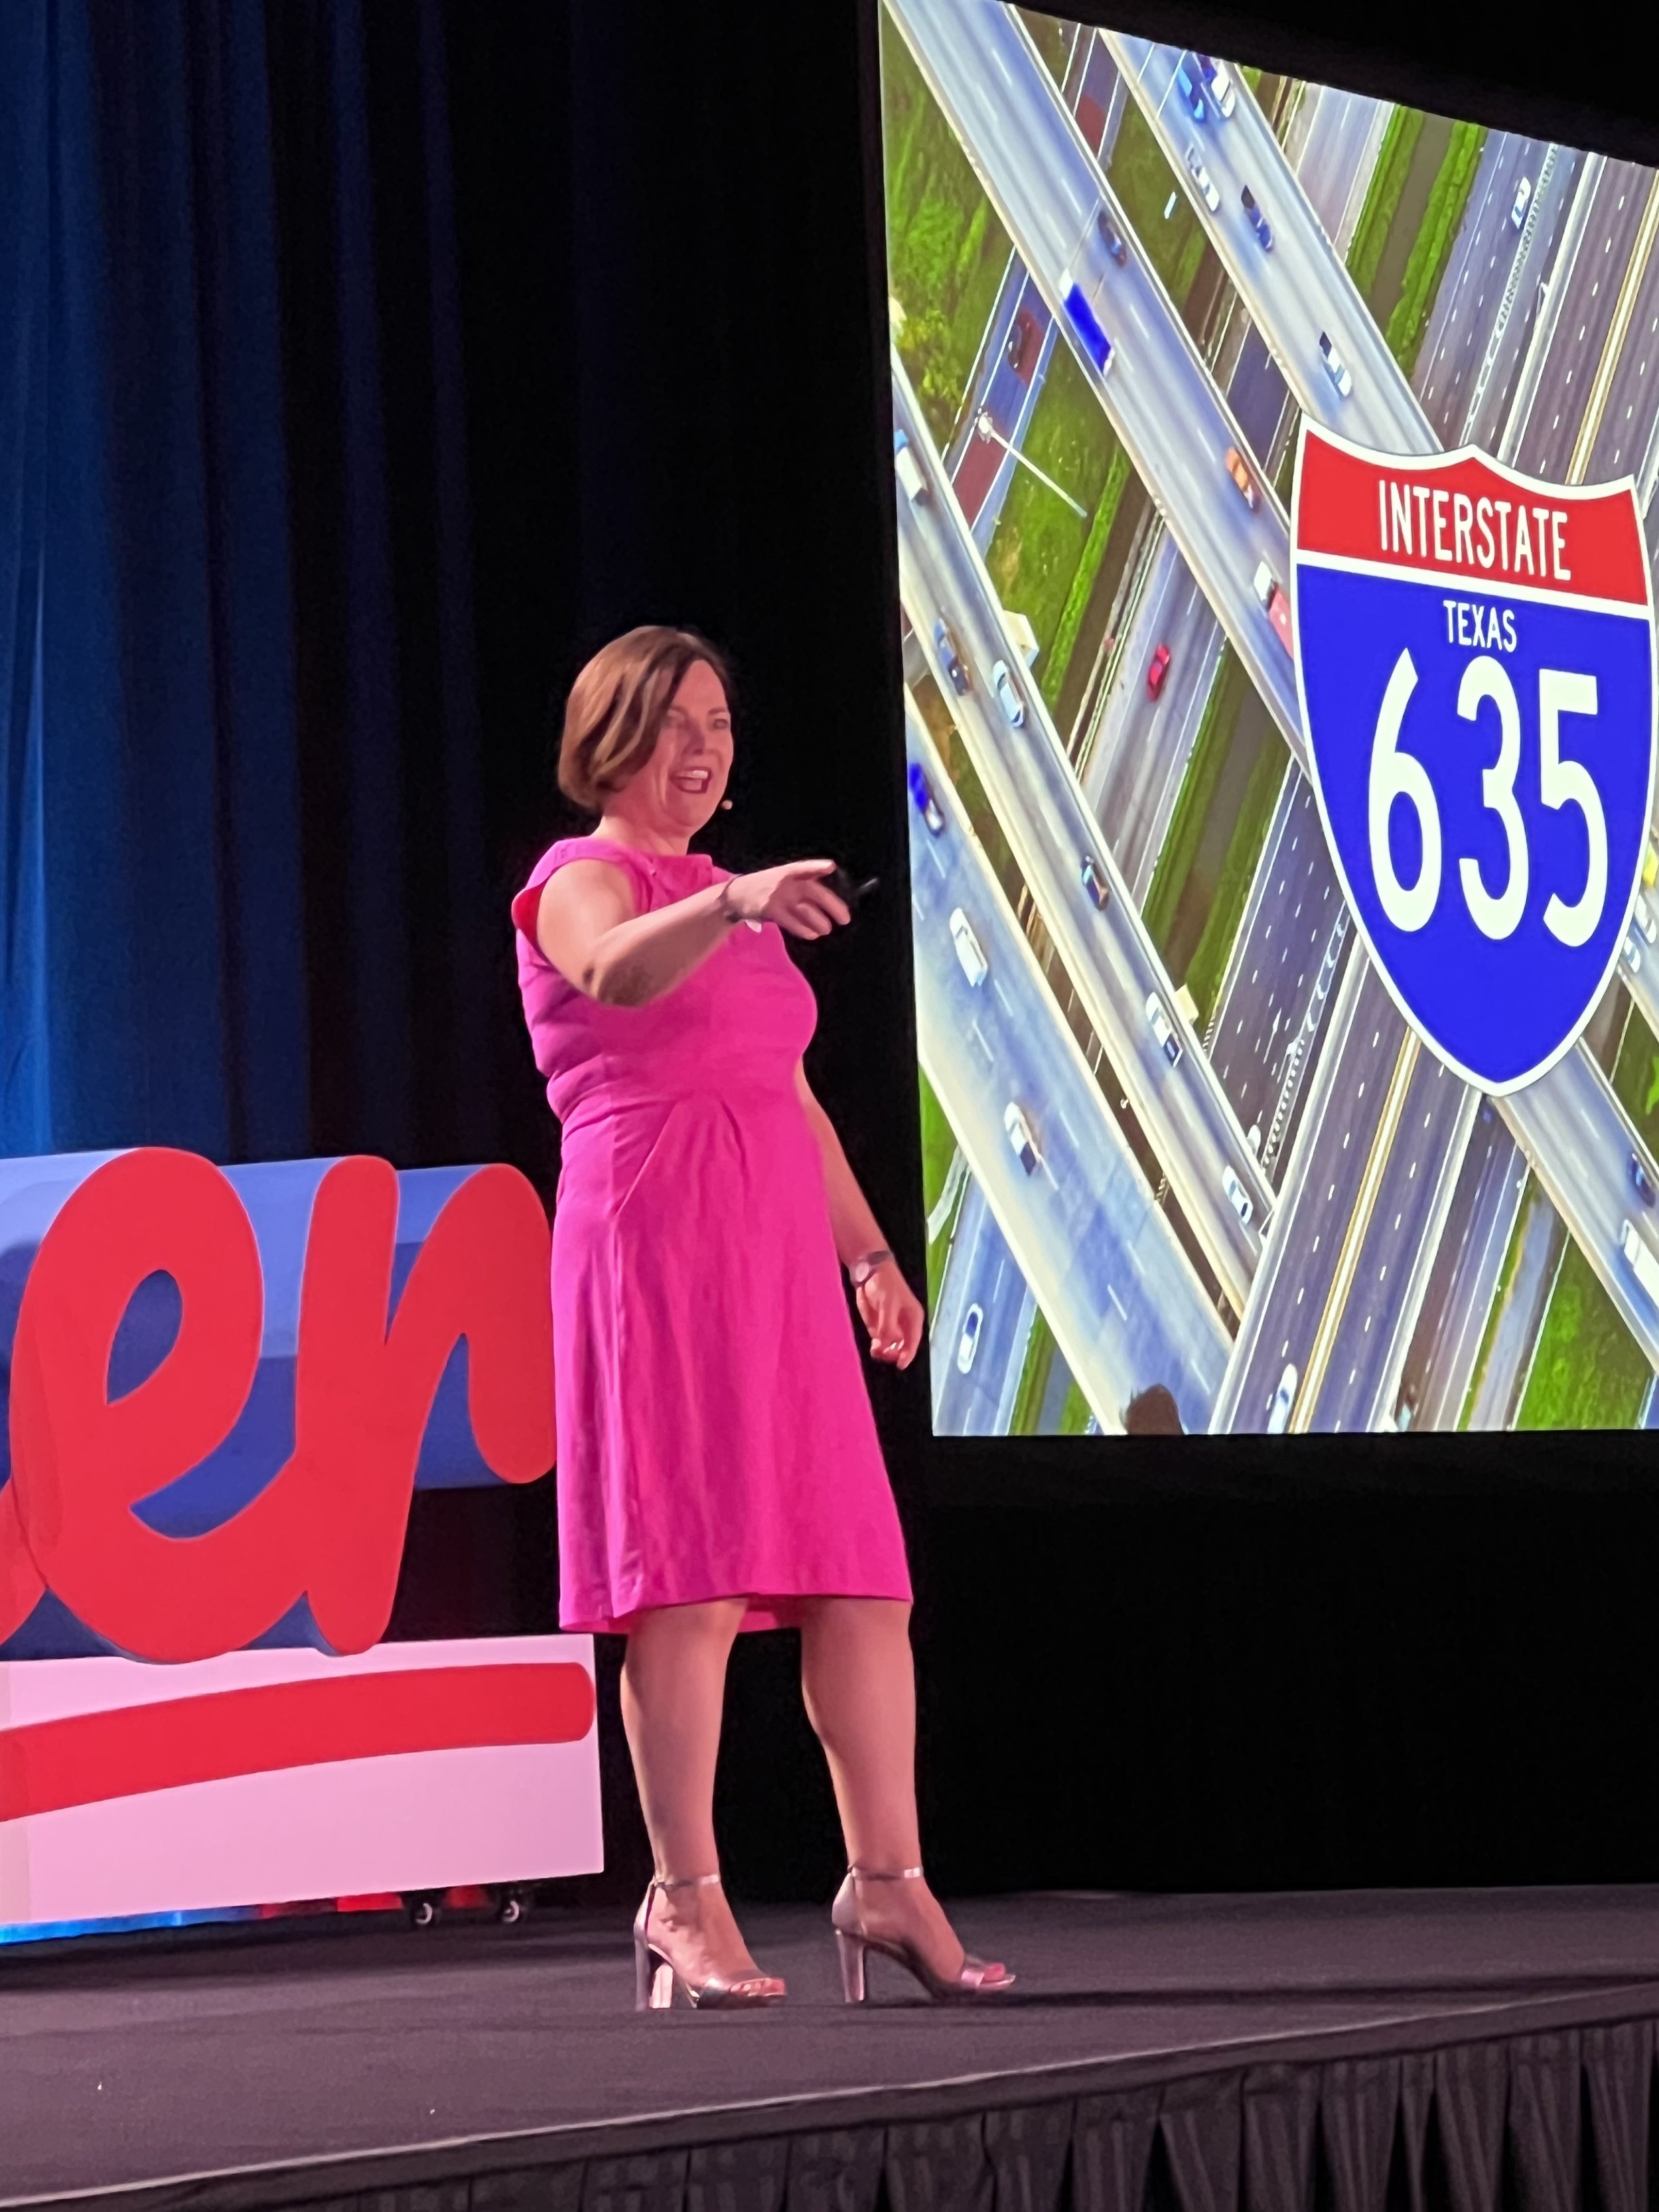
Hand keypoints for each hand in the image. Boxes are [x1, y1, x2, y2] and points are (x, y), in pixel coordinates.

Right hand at [724, 860, 849, 937]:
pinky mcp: (770, 910)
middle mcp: (785, 882)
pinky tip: (812, 934)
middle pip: (814, 893)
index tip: (831, 867)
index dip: (818, 867)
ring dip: (820, 922)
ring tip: (827, 929)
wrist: (737, 894)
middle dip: (833, 906)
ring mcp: (777, 896)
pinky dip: (804, 930)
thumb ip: (804, 880)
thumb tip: (828, 888)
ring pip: (806, 910)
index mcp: (790, 871)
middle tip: (845, 919)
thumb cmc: (766, 886)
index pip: (806, 867)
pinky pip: (792, 922)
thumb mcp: (783, 876)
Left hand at [856, 1260, 924, 1368]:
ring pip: (891, 1347)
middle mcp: (904, 1325)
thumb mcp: (888, 1304)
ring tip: (875, 1350)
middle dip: (894, 1353)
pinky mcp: (879, 1326)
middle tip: (882, 1352)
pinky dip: (877, 1348)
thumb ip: (887, 1325)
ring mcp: (892, 1327)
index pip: (913, 1341)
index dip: (908, 1354)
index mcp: (913, 1318)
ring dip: (885, 1352)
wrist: (870, 1272)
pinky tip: (873, 1348)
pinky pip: (880, 1342)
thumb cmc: (884, 1285)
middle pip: (903, 1347)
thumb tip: (886, 1344)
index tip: (900, 1365)